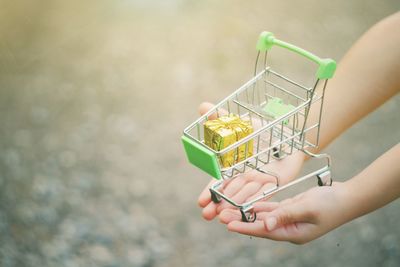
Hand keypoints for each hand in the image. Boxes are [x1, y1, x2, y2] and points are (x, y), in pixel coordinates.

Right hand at [197, 102, 305, 219]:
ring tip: (224, 216)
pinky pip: (264, 193)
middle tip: (207, 215)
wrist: (287, 133)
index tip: (200, 201)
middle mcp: (244, 175)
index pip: (219, 180)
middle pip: (229, 192)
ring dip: (234, 206)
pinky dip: (255, 201)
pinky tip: (246, 210)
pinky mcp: (274, 182)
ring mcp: (258, 180)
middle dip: (218, 204)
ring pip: (244, 195)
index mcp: (233, 165)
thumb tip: (203, 107)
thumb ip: (222, 118)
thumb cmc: (261, 130)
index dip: (210, 191)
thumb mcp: (240, 123)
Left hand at [218, 182, 350, 243]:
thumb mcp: (307, 208)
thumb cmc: (330, 204)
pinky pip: (272, 209)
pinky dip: (260, 206)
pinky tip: (248, 204)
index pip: (264, 231)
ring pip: (263, 216)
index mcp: (293, 234)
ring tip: (229, 209)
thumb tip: (265, 224)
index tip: (228, 226)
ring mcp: (290, 220)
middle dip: (240, 220)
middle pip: (259, 225)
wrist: (346, 198)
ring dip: (247, 213)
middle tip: (220, 216)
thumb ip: (285, 215)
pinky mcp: (291, 210)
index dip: (245, 228)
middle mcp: (289, 229)